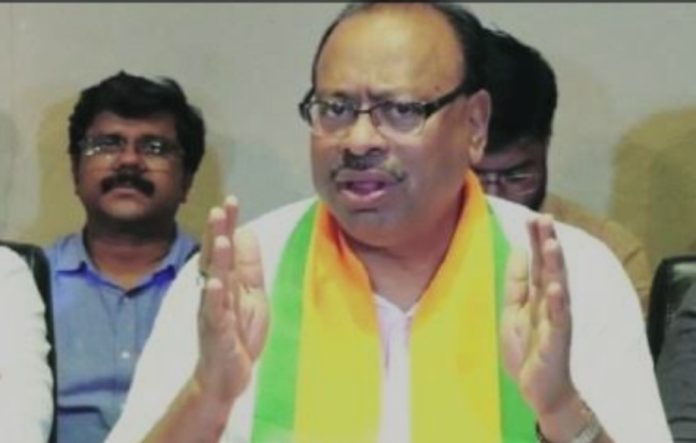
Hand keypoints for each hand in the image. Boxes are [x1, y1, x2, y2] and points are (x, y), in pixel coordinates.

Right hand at [194, 195, 268, 405]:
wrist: (226, 374)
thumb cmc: (238, 331)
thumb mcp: (252, 294)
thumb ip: (249, 265)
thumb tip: (246, 231)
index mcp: (227, 280)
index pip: (226, 247)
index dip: (228, 224)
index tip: (231, 200)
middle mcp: (216, 291)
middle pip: (216, 257)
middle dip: (217, 234)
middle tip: (219, 209)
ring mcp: (213, 310)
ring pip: (215, 281)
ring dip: (217, 260)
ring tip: (221, 238)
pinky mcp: (215, 331)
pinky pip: (213, 313)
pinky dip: (213, 297)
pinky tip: (215, 283)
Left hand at [501, 215, 576, 416]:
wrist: (541, 390)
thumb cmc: (528, 351)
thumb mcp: (513, 312)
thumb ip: (516, 283)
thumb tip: (517, 250)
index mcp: (537, 296)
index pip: (536, 263)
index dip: (535, 241)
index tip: (533, 217)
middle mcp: (550, 303)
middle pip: (549, 268)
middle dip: (546, 243)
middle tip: (544, 218)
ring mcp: (556, 320)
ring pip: (558, 287)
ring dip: (555, 266)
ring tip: (552, 243)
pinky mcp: (558, 339)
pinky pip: (559, 319)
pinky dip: (559, 303)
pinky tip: (557, 287)